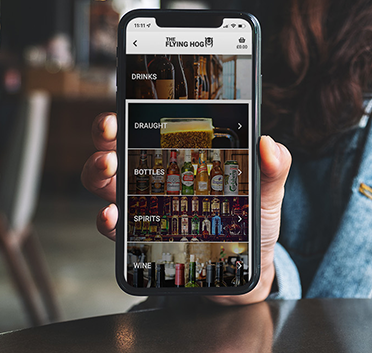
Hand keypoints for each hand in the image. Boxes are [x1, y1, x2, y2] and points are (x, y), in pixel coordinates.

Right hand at [80, 112, 291, 303]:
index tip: (123, 108)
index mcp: (181, 153)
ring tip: (109, 168)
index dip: (128, 112)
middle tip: (112, 134)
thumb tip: (268, 144)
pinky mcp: (140, 236)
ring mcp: (143, 205)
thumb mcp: (267, 190)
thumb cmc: (252, 218)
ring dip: (98, 171)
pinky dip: (106, 218)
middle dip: (105, 136)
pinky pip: (114, 226)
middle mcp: (154, 175)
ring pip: (104, 181)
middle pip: (116, 147)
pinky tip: (113, 214)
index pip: (148, 124)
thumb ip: (274, 167)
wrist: (248, 264)